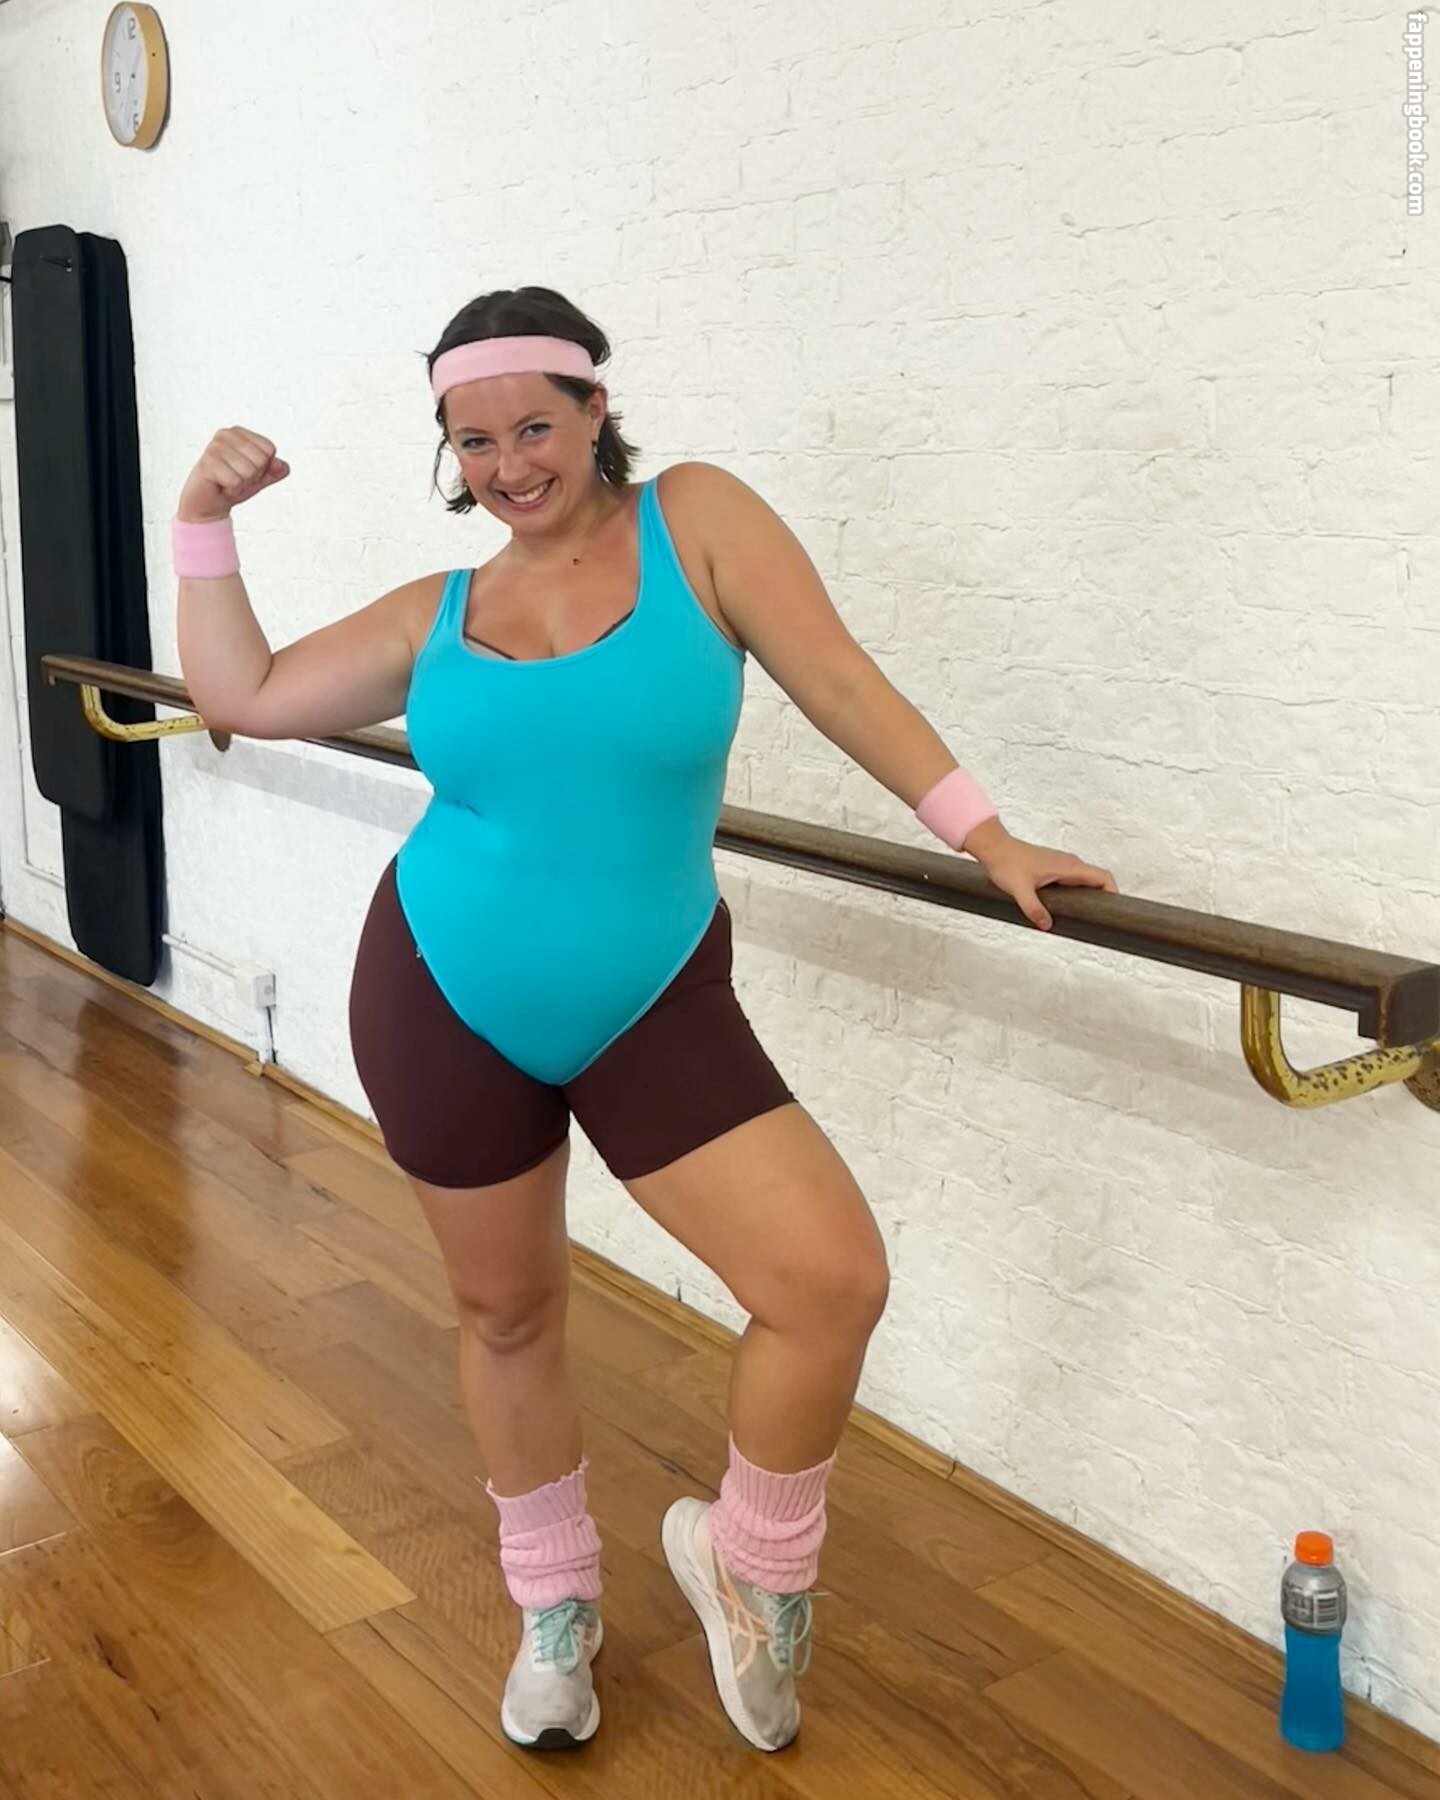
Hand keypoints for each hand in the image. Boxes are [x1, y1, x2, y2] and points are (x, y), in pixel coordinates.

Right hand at [177, 427, 289, 522]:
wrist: (209, 503)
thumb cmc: (232, 485)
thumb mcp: (260, 477)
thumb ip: (275, 470)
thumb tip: (282, 466)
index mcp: (239, 433)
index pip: (269, 449)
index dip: (263, 467)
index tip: (246, 471)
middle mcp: (225, 435)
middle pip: (261, 459)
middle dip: (253, 476)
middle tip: (236, 477)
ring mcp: (214, 447)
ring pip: (249, 471)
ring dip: (241, 484)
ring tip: (228, 482)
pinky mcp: (207, 463)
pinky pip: (236, 481)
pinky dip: (232, 490)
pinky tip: (221, 486)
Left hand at [962, 818, 1116, 930]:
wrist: (995, 848)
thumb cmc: (1007, 863)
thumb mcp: (1019, 890)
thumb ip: (1034, 909)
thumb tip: (1046, 925)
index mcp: (1068, 866)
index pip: (1103, 877)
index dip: (1114, 892)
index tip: (1114, 910)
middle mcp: (1069, 863)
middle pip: (1098, 880)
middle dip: (1103, 898)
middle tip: (1100, 919)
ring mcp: (1062, 864)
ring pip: (1085, 880)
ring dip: (1090, 896)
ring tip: (1087, 917)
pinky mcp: (1054, 867)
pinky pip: (1074, 880)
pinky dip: (1078, 892)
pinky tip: (1068, 907)